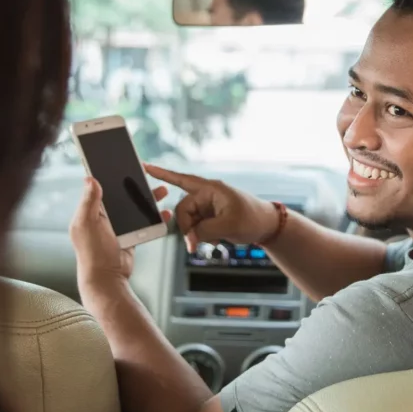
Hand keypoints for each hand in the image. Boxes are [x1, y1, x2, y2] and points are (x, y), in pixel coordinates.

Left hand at [69, 177, 171, 289]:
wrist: (107, 279)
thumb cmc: (93, 253)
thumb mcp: (87, 224)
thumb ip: (89, 201)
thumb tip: (90, 178)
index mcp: (89, 212)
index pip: (99, 187)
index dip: (108, 174)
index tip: (120, 162)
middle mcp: (102, 218)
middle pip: (120, 195)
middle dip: (134, 184)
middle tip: (145, 173)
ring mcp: (116, 227)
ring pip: (134, 207)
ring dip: (147, 198)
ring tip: (161, 191)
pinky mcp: (129, 236)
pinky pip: (143, 222)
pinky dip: (153, 217)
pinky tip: (163, 212)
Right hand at [143, 163, 277, 252]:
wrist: (267, 226)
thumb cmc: (252, 219)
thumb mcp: (228, 226)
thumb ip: (203, 231)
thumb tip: (189, 237)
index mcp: (210, 189)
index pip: (182, 180)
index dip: (162, 174)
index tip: (144, 166)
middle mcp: (207, 195)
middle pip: (183, 210)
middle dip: (186, 228)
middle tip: (193, 245)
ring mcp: (208, 206)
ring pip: (188, 221)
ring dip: (194, 234)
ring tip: (210, 242)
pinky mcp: (210, 216)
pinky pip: (196, 226)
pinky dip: (200, 235)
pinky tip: (212, 240)